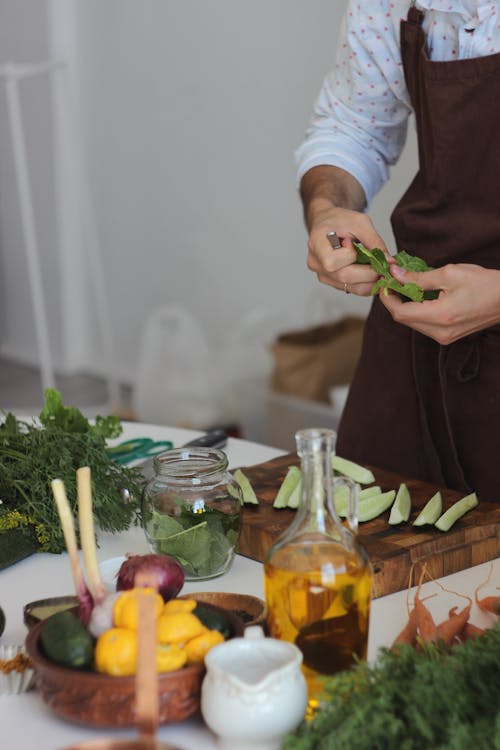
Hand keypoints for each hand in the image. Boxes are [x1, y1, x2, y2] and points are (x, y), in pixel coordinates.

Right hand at [307, 206, 387, 295]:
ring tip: (380, 268)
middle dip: (368, 273)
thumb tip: (389, 261)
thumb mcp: (360, 222)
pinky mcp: (331, 281)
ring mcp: (322, 274)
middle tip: (383, 265)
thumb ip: (374, 241)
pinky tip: (372, 272)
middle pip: (343, 277)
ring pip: (350, 287)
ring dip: (370, 281)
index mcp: (316, 244)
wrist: (326, 222)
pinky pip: (351, 288)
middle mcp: (316, 263)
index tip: (354, 243)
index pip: (332, 261)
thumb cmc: (339, 219)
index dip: (350, 256)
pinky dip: (366, 283)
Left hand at [379, 262, 499, 343]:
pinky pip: (423, 325)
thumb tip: (396, 275)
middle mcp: (440, 332)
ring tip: (405, 286)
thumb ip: (420, 277)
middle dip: (394, 301)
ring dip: (405, 306)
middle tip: (391, 282)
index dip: (387, 298)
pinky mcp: (448, 337)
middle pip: (404, 319)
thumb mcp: (450, 273)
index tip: (383, 283)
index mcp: (440, 316)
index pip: (400, 313)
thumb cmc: (485, 284)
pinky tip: (419, 296)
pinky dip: (416, 311)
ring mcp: (444, 337)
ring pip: (412, 323)